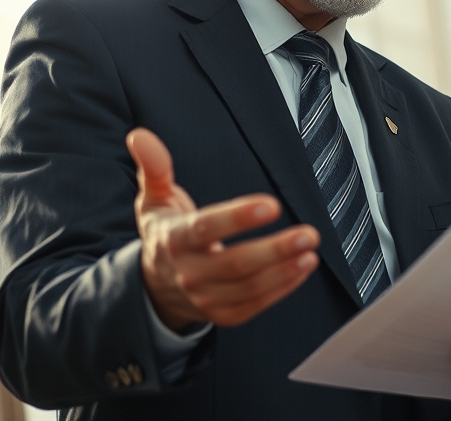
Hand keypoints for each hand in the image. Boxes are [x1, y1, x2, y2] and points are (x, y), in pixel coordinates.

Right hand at [129, 127, 319, 330]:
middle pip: (236, 264)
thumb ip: (153, 167)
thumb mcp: (153, 200)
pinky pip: (256, 305)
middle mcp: (189, 272)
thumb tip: (140, 136)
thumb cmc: (165, 232)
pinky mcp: (222, 314)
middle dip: (275, 249)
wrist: (156, 285)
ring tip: (311, 249)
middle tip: (310, 233)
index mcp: (174, 239)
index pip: (207, 228)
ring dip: (285, 269)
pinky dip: (283, 287)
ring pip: (250, 287)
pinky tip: (303, 267)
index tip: (272, 205)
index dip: (238, 218)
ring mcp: (205, 298)